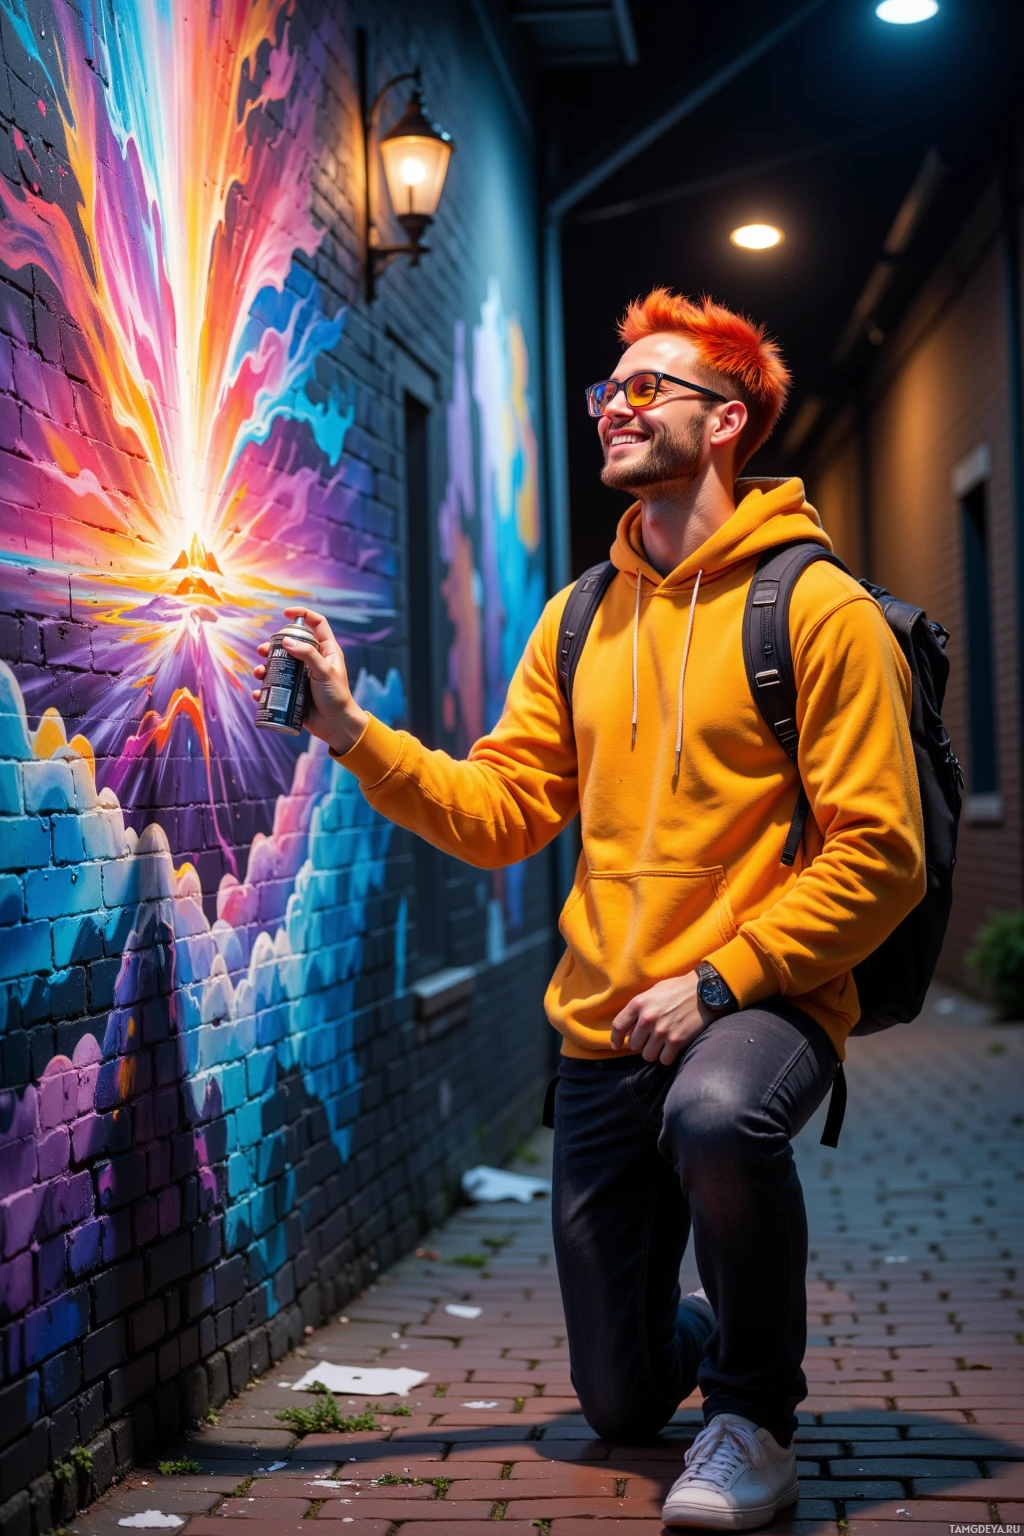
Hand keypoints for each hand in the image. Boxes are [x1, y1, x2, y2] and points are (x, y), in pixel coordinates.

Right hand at [252, 607, 367, 753]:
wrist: (336, 726)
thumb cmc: (336, 697)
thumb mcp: (324, 672)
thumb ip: (307, 654)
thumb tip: (286, 640)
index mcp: (326, 651)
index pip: (317, 624)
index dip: (303, 614)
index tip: (286, 613)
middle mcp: (313, 661)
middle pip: (290, 644)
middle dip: (273, 646)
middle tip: (262, 651)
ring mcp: (302, 676)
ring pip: (279, 666)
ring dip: (265, 667)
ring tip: (259, 673)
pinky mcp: (294, 692)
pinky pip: (276, 687)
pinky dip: (265, 689)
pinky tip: (259, 693)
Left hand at [610, 971, 716, 1064]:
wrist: (705, 991)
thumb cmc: (678, 989)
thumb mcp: (653, 992)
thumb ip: (639, 1010)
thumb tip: (629, 1031)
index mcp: (639, 1003)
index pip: (618, 1026)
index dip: (615, 1038)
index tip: (616, 1045)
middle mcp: (648, 1018)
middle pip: (634, 1045)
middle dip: (641, 1043)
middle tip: (651, 1038)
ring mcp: (662, 1031)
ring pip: (648, 1055)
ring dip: (654, 1052)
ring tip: (662, 1043)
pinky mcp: (677, 1041)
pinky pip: (664, 1060)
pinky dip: (667, 1056)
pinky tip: (672, 1048)